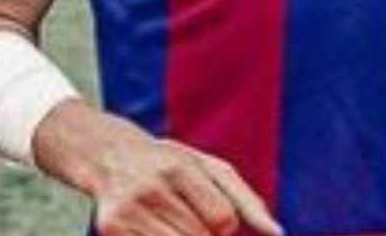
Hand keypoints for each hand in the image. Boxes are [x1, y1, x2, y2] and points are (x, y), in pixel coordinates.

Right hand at [35, 103, 283, 235]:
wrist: (108, 156)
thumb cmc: (170, 164)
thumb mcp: (209, 168)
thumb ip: (246, 200)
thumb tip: (277, 234)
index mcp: (180, 167)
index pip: (222, 220)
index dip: (223, 225)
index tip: (210, 214)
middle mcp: (151, 188)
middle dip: (204, 235)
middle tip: (186, 215)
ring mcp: (127, 212)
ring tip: (173, 220)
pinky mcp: (109, 230)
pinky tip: (155, 227)